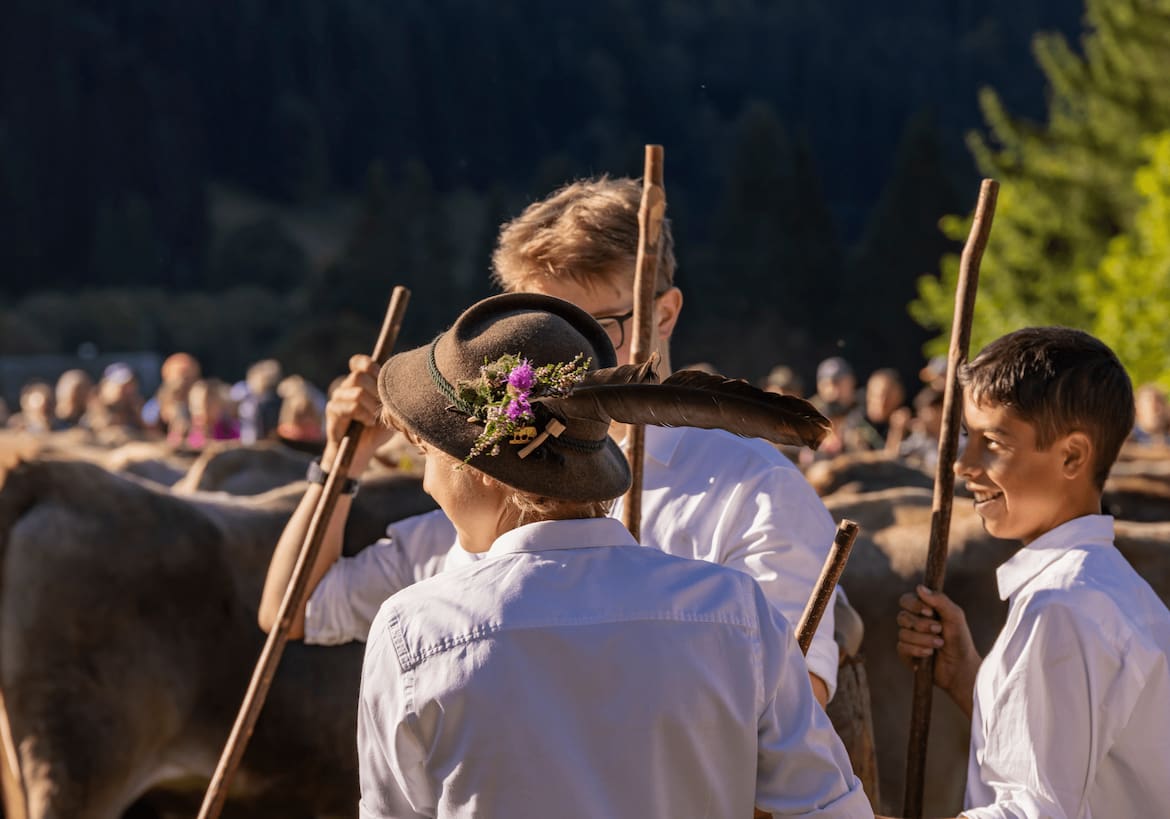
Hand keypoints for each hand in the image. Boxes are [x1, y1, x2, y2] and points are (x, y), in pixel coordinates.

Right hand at [321, 354, 394, 475]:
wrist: (363, 450)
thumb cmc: (379, 429)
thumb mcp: (391, 411)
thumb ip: (394, 395)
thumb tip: (405, 383)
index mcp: (361, 382)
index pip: (359, 362)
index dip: (370, 366)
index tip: (382, 379)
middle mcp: (347, 386)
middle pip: (358, 375)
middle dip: (376, 390)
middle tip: (383, 405)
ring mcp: (338, 397)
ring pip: (356, 392)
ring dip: (371, 405)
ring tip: (376, 417)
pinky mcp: (333, 410)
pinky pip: (350, 407)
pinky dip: (364, 415)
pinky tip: (368, 422)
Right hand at [896, 585, 980, 717]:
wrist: (961, 667)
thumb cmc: (960, 639)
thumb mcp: (955, 616)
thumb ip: (940, 600)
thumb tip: (919, 587)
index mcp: (922, 610)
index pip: (905, 600)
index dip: (914, 605)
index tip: (930, 612)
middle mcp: (913, 623)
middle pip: (902, 617)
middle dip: (922, 625)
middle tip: (939, 630)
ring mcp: (908, 639)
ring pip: (903, 634)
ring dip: (924, 640)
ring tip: (939, 645)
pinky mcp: (906, 654)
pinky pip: (902, 648)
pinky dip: (917, 651)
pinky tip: (929, 655)